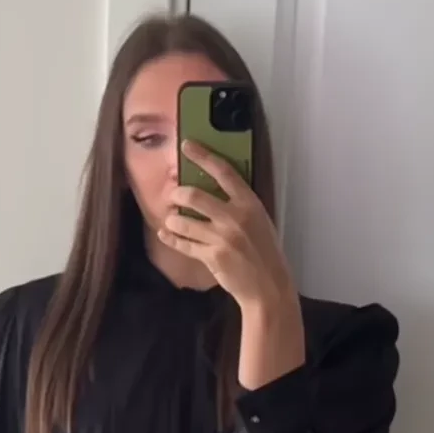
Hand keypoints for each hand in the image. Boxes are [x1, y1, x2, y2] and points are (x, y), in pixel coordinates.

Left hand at [159, 140, 295, 311]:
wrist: (268, 286)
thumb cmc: (265, 252)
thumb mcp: (260, 221)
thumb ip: (240, 205)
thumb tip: (215, 189)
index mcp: (249, 203)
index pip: (224, 172)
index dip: (203, 156)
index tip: (187, 145)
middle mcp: (234, 217)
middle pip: (195, 195)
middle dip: (178, 194)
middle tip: (174, 196)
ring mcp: (222, 238)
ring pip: (184, 221)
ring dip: (172, 219)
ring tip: (171, 219)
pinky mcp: (212, 257)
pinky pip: (184, 244)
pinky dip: (171, 238)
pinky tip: (165, 234)